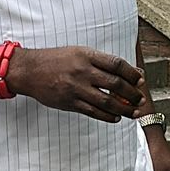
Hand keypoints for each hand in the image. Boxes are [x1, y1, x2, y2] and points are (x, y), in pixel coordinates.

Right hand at [8, 45, 143, 121]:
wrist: (29, 70)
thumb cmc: (56, 60)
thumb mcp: (79, 52)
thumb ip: (102, 61)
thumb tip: (129, 71)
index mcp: (86, 55)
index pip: (117, 64)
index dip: (132, 73)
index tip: (140, 80)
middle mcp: (82, 71)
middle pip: (116, 84)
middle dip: (132, 94)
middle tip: (140, 99)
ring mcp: (76, 88)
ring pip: (107, 101)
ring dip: (124, 108)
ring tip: (133, 112)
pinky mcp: (69, 102)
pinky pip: (93, 112)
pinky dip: (107, 116)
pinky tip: (116, 118)